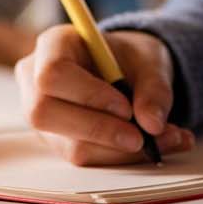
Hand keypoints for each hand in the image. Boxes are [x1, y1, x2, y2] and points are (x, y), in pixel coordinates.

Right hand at [16, 25, 193, 165]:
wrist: (127, 70)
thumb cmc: (130, 57)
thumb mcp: (149, 61)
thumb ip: (154, 89)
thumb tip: (152, 124)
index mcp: (53, 45)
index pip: (53, 74)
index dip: (87, 95)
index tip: (126, 108)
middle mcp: (36, 81)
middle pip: (45, 113)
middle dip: (98, 131)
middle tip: (142, 137)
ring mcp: (44, 115)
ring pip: (69, 145)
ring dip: (120, 151)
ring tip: (166, 139)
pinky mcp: (58, 141)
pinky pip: (85, 158)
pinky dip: (122, 157)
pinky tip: (156, 146)